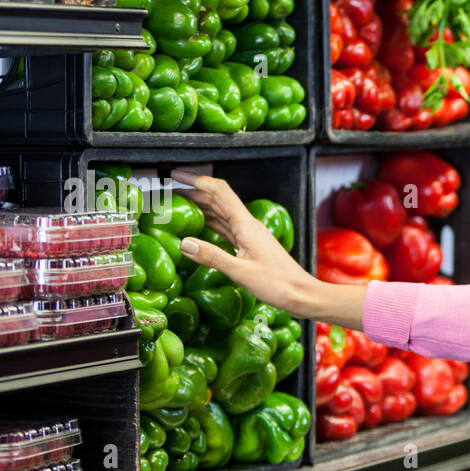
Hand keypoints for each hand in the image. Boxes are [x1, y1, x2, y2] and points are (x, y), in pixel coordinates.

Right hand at [172, 169, 316, 316]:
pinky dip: (210, 224)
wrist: (301, 295)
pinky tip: (199, 228)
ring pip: (221, 214)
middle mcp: (248, 225)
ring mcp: (250, 235)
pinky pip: (226, 229)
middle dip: (193, 192)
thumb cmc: (278, 284)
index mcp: (246, 225)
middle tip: (168, 192)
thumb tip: (184, 242)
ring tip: (177, 206)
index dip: (197, 180)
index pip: (219, 192)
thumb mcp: (241, 272)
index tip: (175, 175)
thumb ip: (212, 257)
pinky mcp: (250, 246)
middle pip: (218, 200)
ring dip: (200, 207)